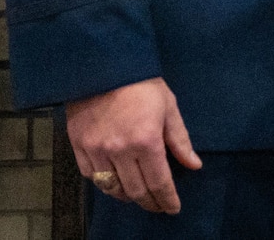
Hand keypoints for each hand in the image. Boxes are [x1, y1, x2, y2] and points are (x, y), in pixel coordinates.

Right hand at [66, 77, 201, 213]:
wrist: (103, 65)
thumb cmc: (141, 84)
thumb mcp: (168, 106)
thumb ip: (180, 140)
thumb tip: (194, 165)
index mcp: (146, 141)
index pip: (159, 181)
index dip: (167, 199)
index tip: (172, 208)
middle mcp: (120, 151)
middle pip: (136, 190)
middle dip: (149, 202)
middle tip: (158, 205)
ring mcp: (97, 150)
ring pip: (112, 188)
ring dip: (127, 196)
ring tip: (138, 195)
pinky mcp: (79, 147)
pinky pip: (91, 177)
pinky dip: (104, 184)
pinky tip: (114, 182)